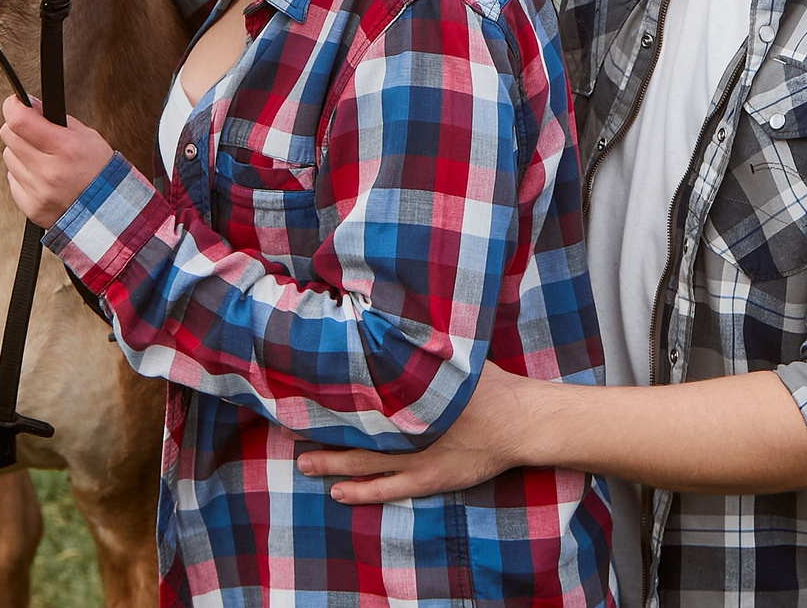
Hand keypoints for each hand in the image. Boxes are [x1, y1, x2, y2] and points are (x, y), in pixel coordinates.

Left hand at [0, 95, 118, 227]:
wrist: (108, 211)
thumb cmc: (100, 171)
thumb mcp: (87, 136)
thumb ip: (56, 119)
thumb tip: (30, 105)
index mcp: (65, 148)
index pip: (20, 121)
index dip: (12, 107)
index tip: (15, 103)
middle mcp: (48, 171)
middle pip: (9, 136)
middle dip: (17, 128)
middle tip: (32, 132)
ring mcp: (38, 191)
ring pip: (8, 157)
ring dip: (20, 153)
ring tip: (42, 158)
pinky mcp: (31, 207)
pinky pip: (12, 180)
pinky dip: (22, 175)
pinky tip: (41, 176)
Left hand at [295, 362, 533, 502]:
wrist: (519, 420)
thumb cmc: (489, 384)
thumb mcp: (455, 353)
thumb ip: (424, 345)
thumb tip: (399, 314)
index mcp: (411, 395)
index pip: (362, 395)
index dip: (332, 396)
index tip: (303, 391)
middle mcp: (408, 428)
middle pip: (356, 429)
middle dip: (322, 429)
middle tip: (287, 428)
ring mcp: (417, 458)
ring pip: (366, 462)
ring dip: (333, 462)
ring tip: (302, 462)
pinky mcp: (430, 479)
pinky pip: (389, 489)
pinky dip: (363, 491)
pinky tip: (339, 493)